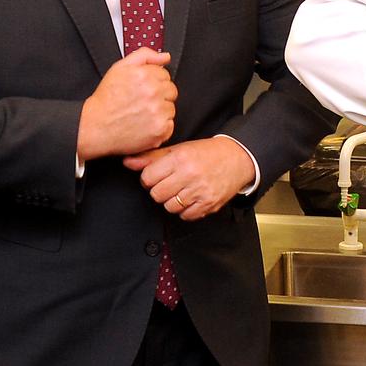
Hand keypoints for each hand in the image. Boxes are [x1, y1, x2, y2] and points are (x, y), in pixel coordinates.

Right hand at [77, 48, 176, 160]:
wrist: (95, 126)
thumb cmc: (106, 99)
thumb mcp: (119, 68)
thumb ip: (144, 56)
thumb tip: (165, 57)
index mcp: (144, 75)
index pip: (165, 75)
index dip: (154, 82)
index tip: (142, 90)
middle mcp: (153, 92)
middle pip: (171, 91)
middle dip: (159, 95)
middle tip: (141, 102)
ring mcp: (158, 112)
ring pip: (171, 108)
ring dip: (160, 111)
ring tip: (141, 114)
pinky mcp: (160, 129)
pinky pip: (170, 125)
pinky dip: (160, 127)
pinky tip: (145, 125)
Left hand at [128, 138, 254, 220]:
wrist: (237, 159)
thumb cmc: (206, 153)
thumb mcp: (179, 150)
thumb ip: (151, 158)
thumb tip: (127, 162)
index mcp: (180, 158)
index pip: (148, 178)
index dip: (150, 178)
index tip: (158, 175)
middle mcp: (189, 175)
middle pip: (156, 194)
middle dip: (160, 190)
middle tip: (170, 183)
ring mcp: (200, 191)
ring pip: (169, 207)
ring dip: (172, 201)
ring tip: (181, 189)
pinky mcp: (208, 204)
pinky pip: (185, 216)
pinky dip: (186, 209)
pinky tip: (191, 197)